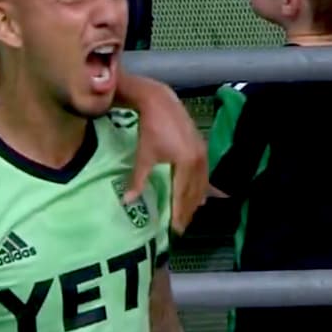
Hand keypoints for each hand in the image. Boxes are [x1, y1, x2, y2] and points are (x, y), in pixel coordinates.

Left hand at [123, 80, 208, 233]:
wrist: (160, 102)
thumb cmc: (150, 129)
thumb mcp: (143, 156)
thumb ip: (137, 180)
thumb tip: (127, 201)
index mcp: (186, 163)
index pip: (182, 196)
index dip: (179, 214)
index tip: (175, 230)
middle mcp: (199, 160)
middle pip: (194, 193)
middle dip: (188, 211)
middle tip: (181, 228)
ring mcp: (203, 153)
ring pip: (201, 185)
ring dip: (195, 201)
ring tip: (188, 216)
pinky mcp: (202, 148)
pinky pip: (204, 175)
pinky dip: (200, 188)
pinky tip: (199, 197)